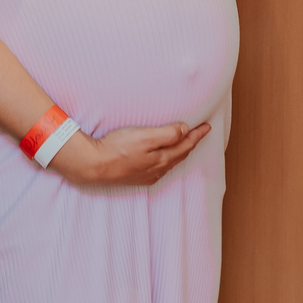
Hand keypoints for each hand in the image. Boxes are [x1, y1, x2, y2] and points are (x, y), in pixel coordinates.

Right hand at [51, 120, 209, 186]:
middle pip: (180, 154)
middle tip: (200, 132)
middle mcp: (158, 169)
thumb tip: (185, 130)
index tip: (207, 126)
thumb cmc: (118, 148)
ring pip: (170, 162)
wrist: (94, 166)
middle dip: (192, 143)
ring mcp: (147, 174)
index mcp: (163, 158)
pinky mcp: (136, 176)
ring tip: (186, 142)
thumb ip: (168, 134)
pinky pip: (159, 167)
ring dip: (180, 151)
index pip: (186, 145)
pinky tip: (164, 157)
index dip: (197, 135)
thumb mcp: (145, 136)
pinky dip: (167, 158)